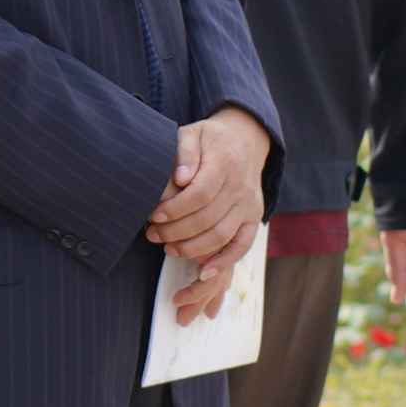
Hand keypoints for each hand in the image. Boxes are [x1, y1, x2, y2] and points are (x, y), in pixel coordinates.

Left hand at [148, 110, 269, 260]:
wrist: (245, 140)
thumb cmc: (209, 139)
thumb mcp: (193, 133)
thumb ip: (185, 152)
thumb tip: (180, 178)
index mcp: (224, 163)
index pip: (200, 193)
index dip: (175, 208)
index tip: (153, 215)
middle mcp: (240, 187)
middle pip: (208, 218)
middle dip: (176, 231)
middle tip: (152, 234)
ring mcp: (249, 204)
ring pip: (222, 235)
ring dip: (192, 248)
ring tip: (167, 248)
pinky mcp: (253, 217)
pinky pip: (242, 244)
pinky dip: (225, 261)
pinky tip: (203, 272)